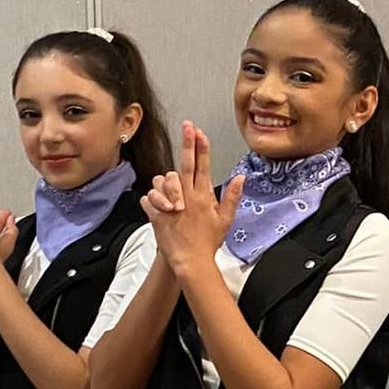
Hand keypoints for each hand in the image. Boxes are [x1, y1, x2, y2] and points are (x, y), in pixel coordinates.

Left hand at [145, 121, 242, 274]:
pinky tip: (157, 206)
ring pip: (163, 179)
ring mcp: (172, 204)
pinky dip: (151, 200)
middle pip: (185, 164)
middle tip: (187, 126)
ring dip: (164, 183)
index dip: (201, 147)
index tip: (199, 132)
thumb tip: (241, 177)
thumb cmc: (208, 242)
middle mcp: (187, 197)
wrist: (191, 262)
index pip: (203, 166)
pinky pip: (148, 198)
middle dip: (187, 143)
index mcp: (203, 197)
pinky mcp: (157, 214)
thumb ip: (231, 197)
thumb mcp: (225, 220)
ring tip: (169, 195)